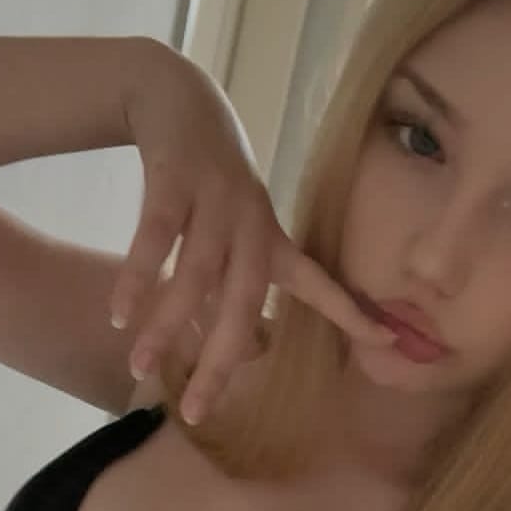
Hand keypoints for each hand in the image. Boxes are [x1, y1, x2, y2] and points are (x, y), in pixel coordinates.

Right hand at [107, 41, 395, 423]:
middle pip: (242, 304)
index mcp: (273, 240)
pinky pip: (155, 236)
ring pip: (194, 275)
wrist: (179, 99)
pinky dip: (136, 277)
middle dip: (219, 361)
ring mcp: (214, 200)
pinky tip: (120, 314)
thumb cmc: (209, 187)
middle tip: (196, 412)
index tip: (390, 340)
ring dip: (164, 324)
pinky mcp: (174, 178)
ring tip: (140, 366)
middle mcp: (251, 224)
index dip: (353, 312)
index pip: (320, 283)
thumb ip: (232, 295)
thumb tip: (235, 359)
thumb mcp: (234, 237)